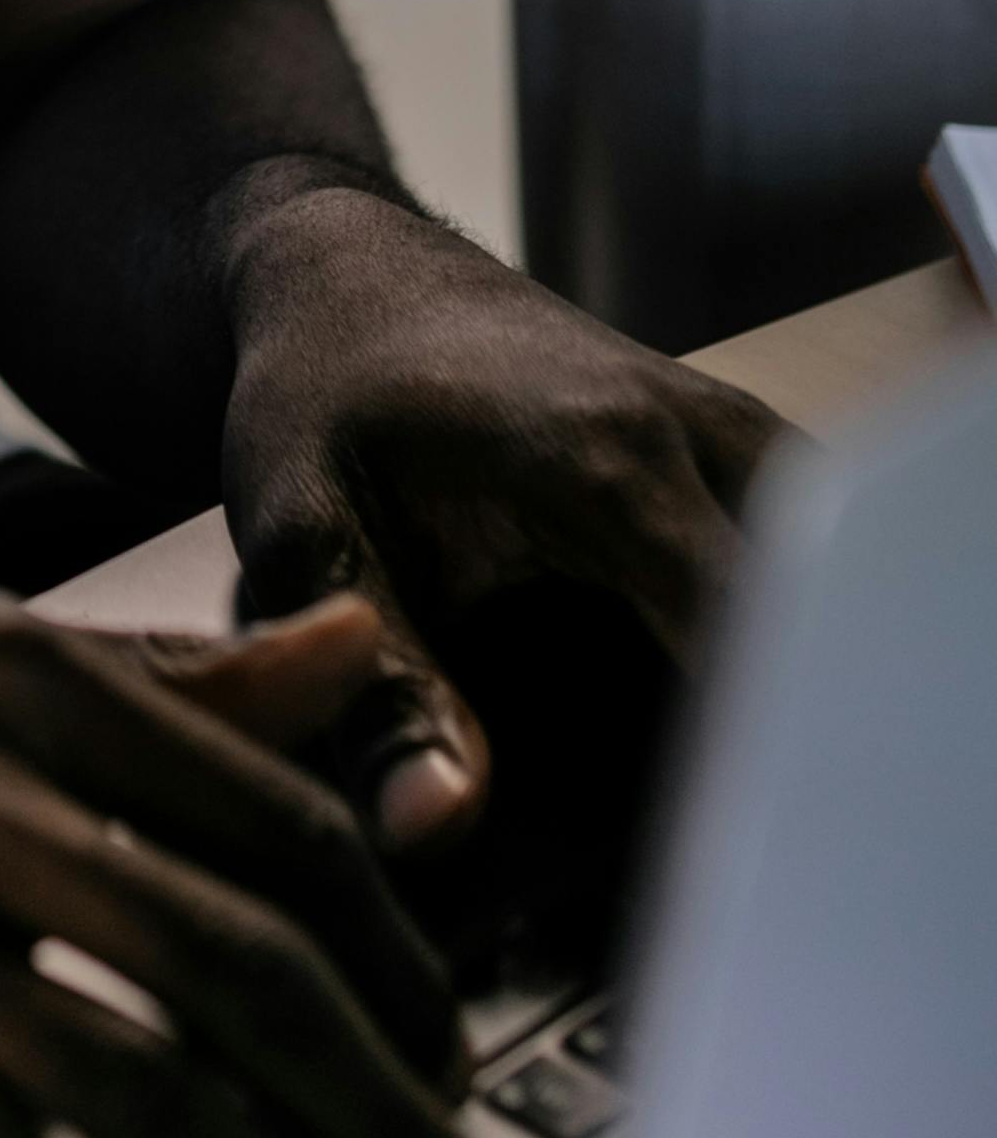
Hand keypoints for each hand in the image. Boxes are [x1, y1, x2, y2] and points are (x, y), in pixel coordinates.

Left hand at [217, 182, 782, 852]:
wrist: (347, 271)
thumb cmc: (321, 391)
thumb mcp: (305, 529)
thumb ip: (377, 683)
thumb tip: (434, 825)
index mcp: (614, 461)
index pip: (751, 646)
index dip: (741, 773)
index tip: (705, 867)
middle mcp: (710, 441)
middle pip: (815, 635)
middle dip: (775, 754)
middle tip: (704, 852)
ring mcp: (747, 442)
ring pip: (831, 607)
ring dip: (780, 704)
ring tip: (710, 800)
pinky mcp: (752, 460)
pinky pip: (813, 579)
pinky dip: (779, 658)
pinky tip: (711, 734)